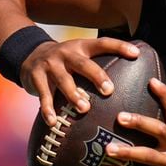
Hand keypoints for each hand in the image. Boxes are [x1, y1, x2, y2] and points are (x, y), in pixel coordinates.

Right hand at [20, 37, 139, 125]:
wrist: (28, 54)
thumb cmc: (65, 61)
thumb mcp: (79, 55)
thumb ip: (97, 65)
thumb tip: (130, 81)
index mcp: (81, 47)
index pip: (103, 43)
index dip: (120, 47)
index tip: (136, 54)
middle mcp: (66, 53)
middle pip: (83, 63)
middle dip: (96, 76)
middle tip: (109, 90)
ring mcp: (50, 64)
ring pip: (63, 80)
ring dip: (74, 95)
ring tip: (85, 108)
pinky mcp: (35, 76)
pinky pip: (44, 95)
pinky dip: (48, 109)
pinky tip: (53, 122)